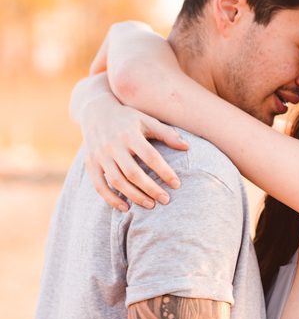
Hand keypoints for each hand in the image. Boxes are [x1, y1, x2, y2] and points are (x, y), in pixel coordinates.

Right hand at [81, 93, 188, 211]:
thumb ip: (166, 133)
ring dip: (134, 196)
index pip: (150, 156)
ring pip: (117, 181)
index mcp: (130, 134)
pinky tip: (125, 208)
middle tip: (166, 200)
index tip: (177, 184)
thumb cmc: (127, 118)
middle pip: (133, 173)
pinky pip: (99, 186)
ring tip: (150, 205)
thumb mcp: (146, 120)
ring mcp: (100, 155)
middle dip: (150, 189)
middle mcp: (113, 145)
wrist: (95, 110)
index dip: (164, 172)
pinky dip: (111, 199)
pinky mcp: (91, 163)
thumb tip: (187, 147)